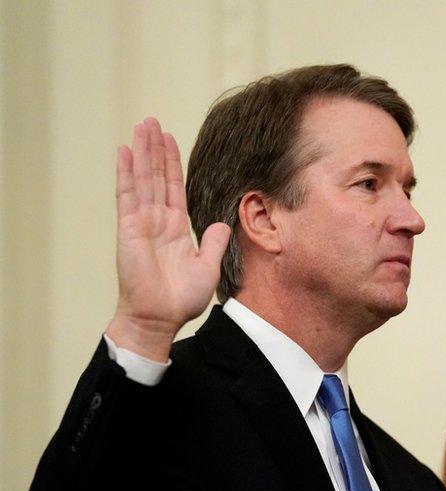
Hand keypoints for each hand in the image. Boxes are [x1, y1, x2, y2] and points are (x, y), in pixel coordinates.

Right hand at [106, 118, 230, 361]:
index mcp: (177, 228)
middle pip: (156, 176)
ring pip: (142, 179)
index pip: (175, 187)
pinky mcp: (129, 228)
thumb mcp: (208, 267)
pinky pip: (128, 195)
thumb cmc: (180, 299)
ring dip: (142, 152)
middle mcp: (158, 221)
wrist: (159, 318)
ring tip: (141, 126)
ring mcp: (142, 222)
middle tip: (152, 121)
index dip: (172, 164)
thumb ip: (215, 243)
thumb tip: (223, 223)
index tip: (171, 140)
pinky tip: (125, 152)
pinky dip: (126, 173)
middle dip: (155, 148)